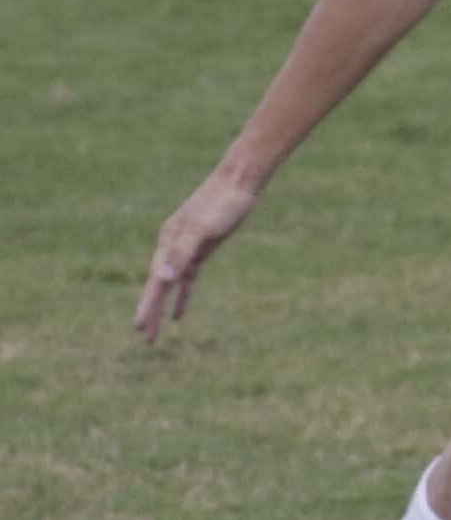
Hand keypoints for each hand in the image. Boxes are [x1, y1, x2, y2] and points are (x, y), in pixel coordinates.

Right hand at [135, 170, 262, 341]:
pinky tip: (181, 310)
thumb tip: (160, 278)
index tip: (139, 328)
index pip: (155, 281)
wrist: (241, 180)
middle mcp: (172, 244)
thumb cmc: (223, 203)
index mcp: (168, 241)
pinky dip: (184, 293)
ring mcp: (187, 246)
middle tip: (146, 339)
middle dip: (152, 311)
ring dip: (165, 305)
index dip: (148, 306)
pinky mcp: (203, 246)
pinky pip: (189, 276)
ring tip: (159, 330)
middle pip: (159, 285)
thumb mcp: (204, 230)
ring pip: (172, 283)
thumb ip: (182, 254)